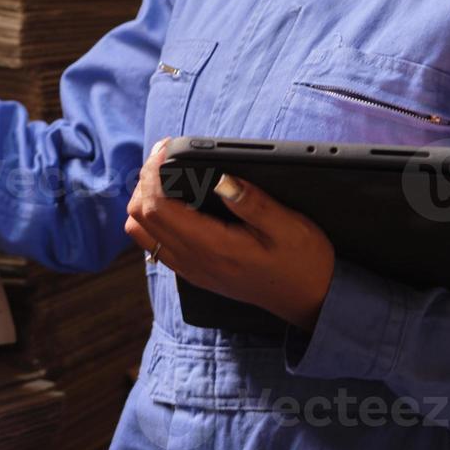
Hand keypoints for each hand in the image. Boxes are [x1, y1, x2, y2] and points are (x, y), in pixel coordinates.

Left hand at [125, 138, 334, 332]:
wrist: (309, 299)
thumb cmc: (302, 261)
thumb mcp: (288, 227)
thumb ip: (253, 202)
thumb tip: (222, 178)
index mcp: (213, 247)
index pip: (158, 207)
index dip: (152, 174)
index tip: (163, 150)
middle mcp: (193, 261)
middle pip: (140, 217)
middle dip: (144, 181)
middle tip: (163, 156)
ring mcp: (190, 269)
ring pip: (140, 232)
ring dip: (145, 200)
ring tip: (165, 177)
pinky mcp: (193, 271)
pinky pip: (154, 244)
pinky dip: (153, 218)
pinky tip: (174, 202)